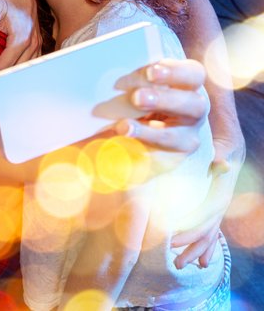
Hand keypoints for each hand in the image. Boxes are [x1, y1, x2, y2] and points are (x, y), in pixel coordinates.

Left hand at [0, 0, 40, 78]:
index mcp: (21, 38)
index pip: (4, 64)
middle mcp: (32, 42)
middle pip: (15, 69)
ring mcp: (37, 42)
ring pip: (24, 67)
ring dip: (8, 72)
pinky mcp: (36, 41)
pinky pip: (30, 61)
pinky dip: (18, 66)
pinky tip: (5, 66)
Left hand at [113, 59, 209, 171]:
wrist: (133, 124)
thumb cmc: (136, 92)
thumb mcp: (137, 81)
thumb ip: (132, 77)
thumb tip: (99, 64)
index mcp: (188, 84)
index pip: (193, 74)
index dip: (176, 72)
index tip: (150, 71)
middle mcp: (194, 109)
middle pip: (194, 105)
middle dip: (165, 100)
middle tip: (136, 97)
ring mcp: (186, 135)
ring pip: (180, 137)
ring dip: (151, 132)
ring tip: (124, 126)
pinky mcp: (173, 157)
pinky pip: (162, 158)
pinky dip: (141, 151)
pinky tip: (122, 143)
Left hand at [170, 134, 244, 267]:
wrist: (227, 134)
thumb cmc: (222, 137)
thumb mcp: (222, 143)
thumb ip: (221, 153)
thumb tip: (221, 163)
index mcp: (222, 190)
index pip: (206, 216)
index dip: (191, 231)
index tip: (171, 241)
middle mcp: (220, 200)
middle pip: (209, 229)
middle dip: (193, 247)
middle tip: (178, 264)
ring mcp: (216, 202)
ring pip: (209, 230)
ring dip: (197, 248)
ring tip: (184, 264)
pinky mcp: (210, 200)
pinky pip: (208, 224)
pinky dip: (203, 239)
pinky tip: (200, 255)